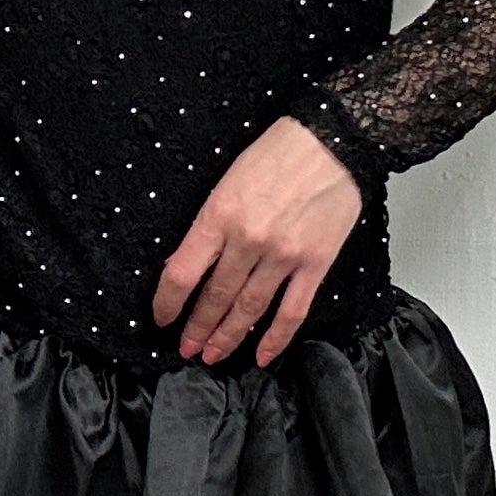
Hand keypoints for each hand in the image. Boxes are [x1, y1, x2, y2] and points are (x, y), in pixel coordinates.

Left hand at [152, 116, 364, 367]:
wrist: (334, 139)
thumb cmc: (280, 152)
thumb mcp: (227, 180)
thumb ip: (209, 224)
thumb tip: (186, 262)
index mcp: (220, 215)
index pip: (181, 273)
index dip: (167, 303)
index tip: (162, 317)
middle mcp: (249, 240)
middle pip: (214, 297)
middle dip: (196, 328)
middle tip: (185, 348)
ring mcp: (283, 255)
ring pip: (248, 310)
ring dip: (227, 337)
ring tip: (212, 355)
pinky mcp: (315, 264)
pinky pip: (292, 312)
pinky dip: (276, 338)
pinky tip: (263, 356)